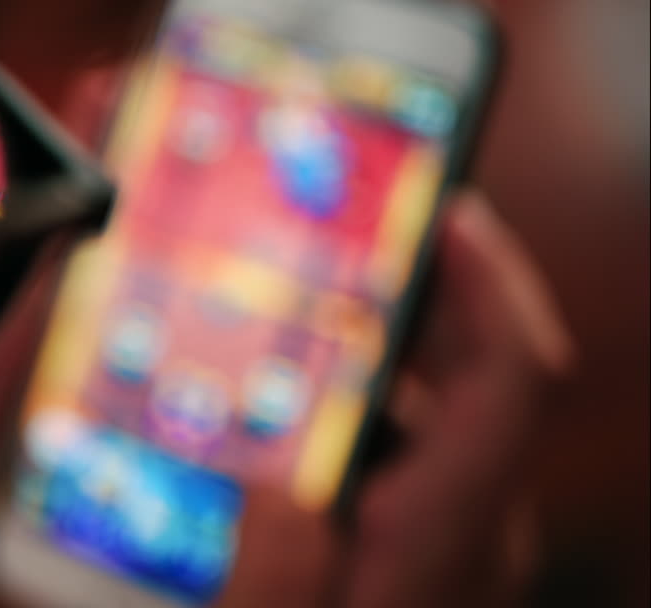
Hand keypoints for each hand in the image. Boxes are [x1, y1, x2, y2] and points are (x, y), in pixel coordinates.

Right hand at [220, 190, 573, 607]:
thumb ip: (281, 578)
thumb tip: (283, 477)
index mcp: (449, 537)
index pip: (513, 374)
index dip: (488, 275)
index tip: (432, 206)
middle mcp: (469, 525)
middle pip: (472, 367)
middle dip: (408, 285)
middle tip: (323, 230)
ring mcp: (446, 533)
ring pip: (425, 402)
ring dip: (361, 345)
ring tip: (274, 310)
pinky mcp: (413, 542)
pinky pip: (396, 443)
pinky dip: (342, 402)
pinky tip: (262, 409)